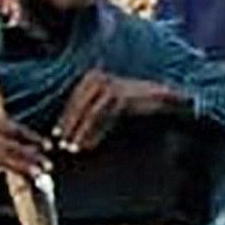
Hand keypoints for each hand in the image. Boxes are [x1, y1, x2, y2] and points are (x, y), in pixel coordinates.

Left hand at [52, 69, 173, 152]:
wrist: (167, 99)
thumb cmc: (137, 103)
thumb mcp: (110, 102)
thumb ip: (93, 108)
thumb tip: (71, 125)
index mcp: (94, 76)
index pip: (74, 99)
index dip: (65, 118)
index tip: (56, 134)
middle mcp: (101, 78)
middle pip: (79, 105)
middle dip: (69, 127)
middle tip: (62, 145)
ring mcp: (113, 86)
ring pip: (89, 113)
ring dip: (80, 133)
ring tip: (74, 149)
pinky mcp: (123, 98)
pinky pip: (103, 118)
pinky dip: (95, 133)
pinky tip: (89, 145)